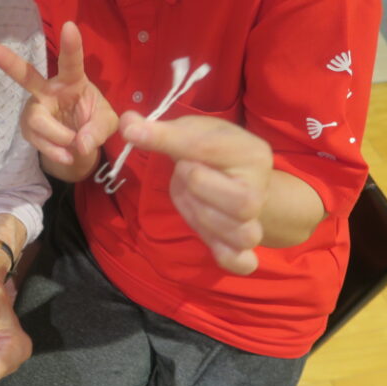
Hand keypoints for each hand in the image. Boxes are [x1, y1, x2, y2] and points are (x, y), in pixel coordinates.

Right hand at [0, 21, 118, 177]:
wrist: (80, 146)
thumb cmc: (94, 123)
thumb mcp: (107, 125)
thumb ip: (98, 130)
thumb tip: (80, 144)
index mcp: (72, 80)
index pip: (71, 61)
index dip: (71, 45)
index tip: (69, 25)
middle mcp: (48, 90)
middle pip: (25, 75)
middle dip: (6, 61)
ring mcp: (35, 108)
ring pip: (38, 121)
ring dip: (59, 136)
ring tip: (75, 146)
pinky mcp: (28, 128)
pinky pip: (37, 140)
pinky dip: (55, 151)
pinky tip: (67, 155)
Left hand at [121, 111, 272, 274]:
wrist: (237, 177)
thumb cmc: (211, 152)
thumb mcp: (190, 132)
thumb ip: (159, 130)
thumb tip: (126, 123)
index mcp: (251, 152)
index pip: (206, 149)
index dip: (165, 140)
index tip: (133, 133)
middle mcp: (260, 188)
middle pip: (240, 202)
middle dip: (199, 189)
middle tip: (186, 175)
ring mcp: (254, 220)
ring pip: (242, 234)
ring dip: (205, 220)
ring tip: (194, 201)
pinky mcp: (242, 246)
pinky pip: (241, 261)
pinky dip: (228, 258)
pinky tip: (214, 244)